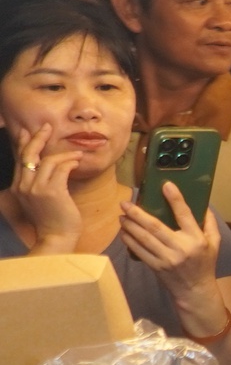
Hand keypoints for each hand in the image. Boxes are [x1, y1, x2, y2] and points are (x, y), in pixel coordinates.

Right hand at [10, 123, 81, 253]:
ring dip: (64, 154)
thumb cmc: (53, 220)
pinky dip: (70, 163)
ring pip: (48, 161)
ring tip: (76, 154)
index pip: (20, 160)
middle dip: (38, 138)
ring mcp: (36, 188)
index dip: (23, 144)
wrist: (56, 237)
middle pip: (29, 155)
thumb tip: (48, 167)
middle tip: (47, 127)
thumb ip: (39, 184)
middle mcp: (23, 186)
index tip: (27, 131)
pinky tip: (77, 162)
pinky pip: (61, 169)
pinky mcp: (52, 192)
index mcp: (19, 187)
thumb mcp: (40, 199)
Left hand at [119, 184, 223, 303]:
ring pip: (143, 238)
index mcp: (197, 240)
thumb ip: (210, 224)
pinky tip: (124, 232)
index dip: (175, 199)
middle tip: (125, 203)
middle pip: (155, 227)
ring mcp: (166, 258)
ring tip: (122, 216)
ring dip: (130, 226)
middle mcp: (181, 248)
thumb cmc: (205, 264)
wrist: (195, 290)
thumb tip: (204, 204)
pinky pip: (138, 251)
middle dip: (137, 213)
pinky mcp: (156, 266)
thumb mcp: (215, 244)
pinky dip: (129, 240)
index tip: (166, 185)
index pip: (185, 215)